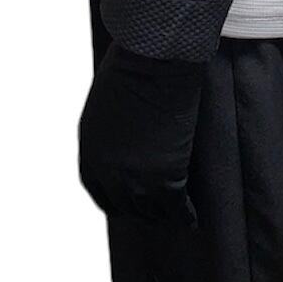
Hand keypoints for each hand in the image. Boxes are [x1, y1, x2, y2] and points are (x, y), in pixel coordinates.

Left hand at [79, 40, 203, 225]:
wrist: (153, 62)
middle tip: (158, 212)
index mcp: (90, 153)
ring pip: (151, 211)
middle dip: (141, 211)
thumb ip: (111, 130)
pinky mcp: (165, 176)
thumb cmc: (133, 67)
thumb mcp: (106, 103)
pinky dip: (185, 215)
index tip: (129, 203)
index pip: (99, 192)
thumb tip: (126, 136)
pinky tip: (192, 219)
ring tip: (178, 218)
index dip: (116, 200)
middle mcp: (108, 173)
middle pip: (126, 206)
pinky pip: (176, 206)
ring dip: (164, 216)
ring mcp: (135, 177)